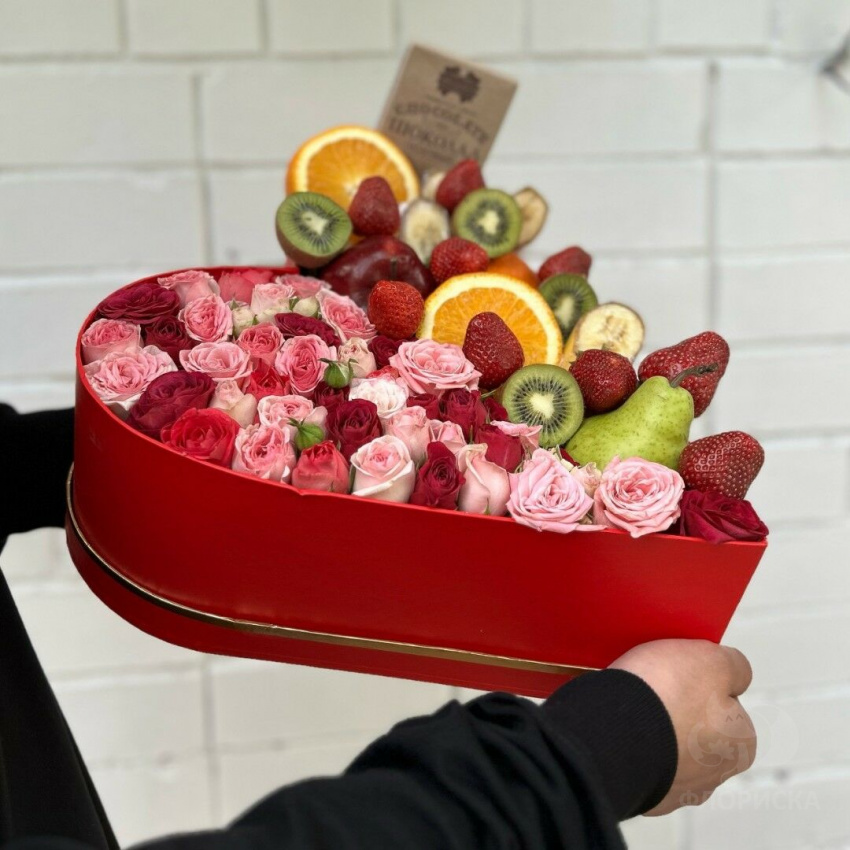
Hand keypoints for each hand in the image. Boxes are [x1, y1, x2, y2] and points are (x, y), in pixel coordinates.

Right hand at [609, 639, 755, 814]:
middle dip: (675, 709)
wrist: (610, 734)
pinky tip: (612, 724)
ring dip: (648, 729)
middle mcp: (711, 777)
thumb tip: (737, 674)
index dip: (702, 683)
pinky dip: (624, 741)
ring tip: (625, 704)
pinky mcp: (635, 794)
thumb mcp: (711, 659)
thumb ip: (735, 665)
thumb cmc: (666, 696)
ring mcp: (672, 791)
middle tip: (651, 686)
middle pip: (694, 729)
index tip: (679, 673)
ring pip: (662, 746)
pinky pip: (632, 758)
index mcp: (739, 746)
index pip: (726, 706)